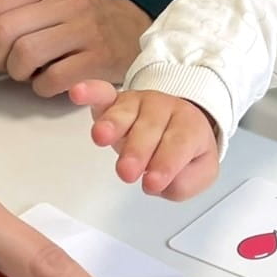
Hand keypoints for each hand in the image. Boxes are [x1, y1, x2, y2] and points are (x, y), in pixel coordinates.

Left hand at [0, 0, 149, 97]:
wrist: (133, 31)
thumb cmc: (78, 21)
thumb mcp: (44, 4)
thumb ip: (4, 15)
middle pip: (2, 32)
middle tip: (3, 66)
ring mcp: (85, 28)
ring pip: (23, 56)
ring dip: (17, 74)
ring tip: (30, 72)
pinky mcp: (98, 58)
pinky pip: (49, 81)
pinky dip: (41, 88)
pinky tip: (51, 80)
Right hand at [68, 80, 219, 199]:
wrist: (178, 120)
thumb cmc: (184, 150)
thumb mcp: (199, 172)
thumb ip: (186, 182)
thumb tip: (163, 185)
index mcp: (189, 126)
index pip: (180, 143)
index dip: (166, 163)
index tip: (151, 183)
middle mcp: (164, 110)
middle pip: (150, 128)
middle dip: (137, 150)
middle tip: (127, 173)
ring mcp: (138, 103)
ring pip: (125, 113)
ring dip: (112, 124)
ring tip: (101, 138)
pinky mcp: (115, 101)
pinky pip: (102, 93)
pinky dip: (90, 92)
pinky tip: (78, 93)